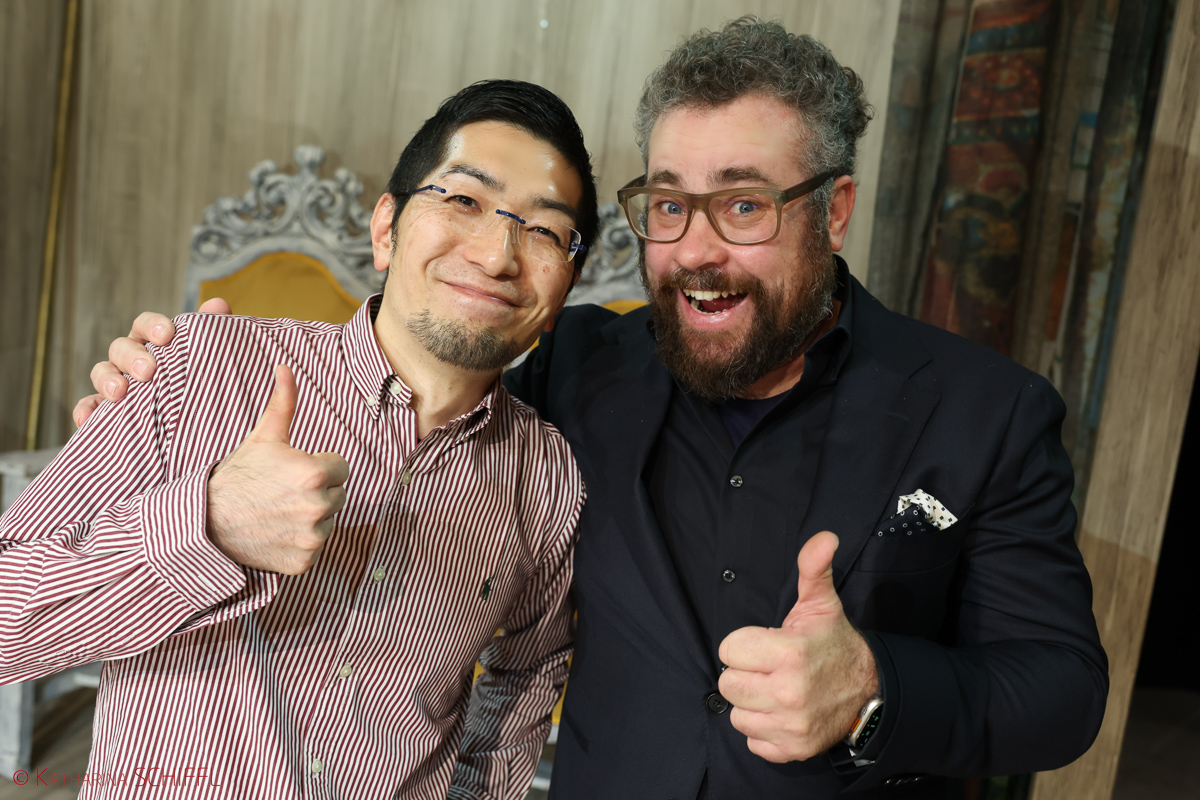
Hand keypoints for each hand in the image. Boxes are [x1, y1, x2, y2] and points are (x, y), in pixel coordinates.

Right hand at [73, 297, 231, 426]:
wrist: (195, 421)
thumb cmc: (200, 381)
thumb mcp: (208, 359)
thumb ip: (211, 334)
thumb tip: (218, 304)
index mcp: (154, 342)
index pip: (146, 325)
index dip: (154, 326)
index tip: (167, 335)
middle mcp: (131, 358)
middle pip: (121, 347)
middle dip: (132, 356)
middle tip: (148, 371)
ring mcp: (116, 382)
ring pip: (101, 372)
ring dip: (107, 379)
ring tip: (119, 392)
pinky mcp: (106, 410)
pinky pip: (89, 406)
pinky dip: (85, 410)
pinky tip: (86, 419)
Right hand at [205, 365, 348, 575]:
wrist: (206, 522)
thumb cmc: (238, 475)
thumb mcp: (263, 437)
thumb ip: (283, 403)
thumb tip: (287, 367)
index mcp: (316, 473)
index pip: (341, 467)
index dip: (319, 466)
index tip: (293, 471)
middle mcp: (318, 506)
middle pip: (337, 495)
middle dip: (317, 491)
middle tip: (282, 492)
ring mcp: (312, 538)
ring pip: (328, 521)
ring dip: (311, 518)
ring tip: (278, 511)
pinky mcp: (304, 562)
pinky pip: (316, 548)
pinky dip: (300, 543)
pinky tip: (276, 532)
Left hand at [718, 531, 878, 762]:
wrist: (868, 689)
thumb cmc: (832, 643)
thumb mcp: (820, 603)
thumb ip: (813, 568)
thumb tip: (824, 537)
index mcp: (789, 653)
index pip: (729, 650)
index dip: (744, 645)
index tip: (765, 644)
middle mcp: (789, 693)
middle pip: (728, 684)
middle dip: (745, 673)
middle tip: (768, 668)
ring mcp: (791, 725)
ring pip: (737, 714)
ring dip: (752, 703)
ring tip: (775, 689)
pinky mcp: (793, 749)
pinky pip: (752, 740)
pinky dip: (763, 729)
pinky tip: (781, 713)